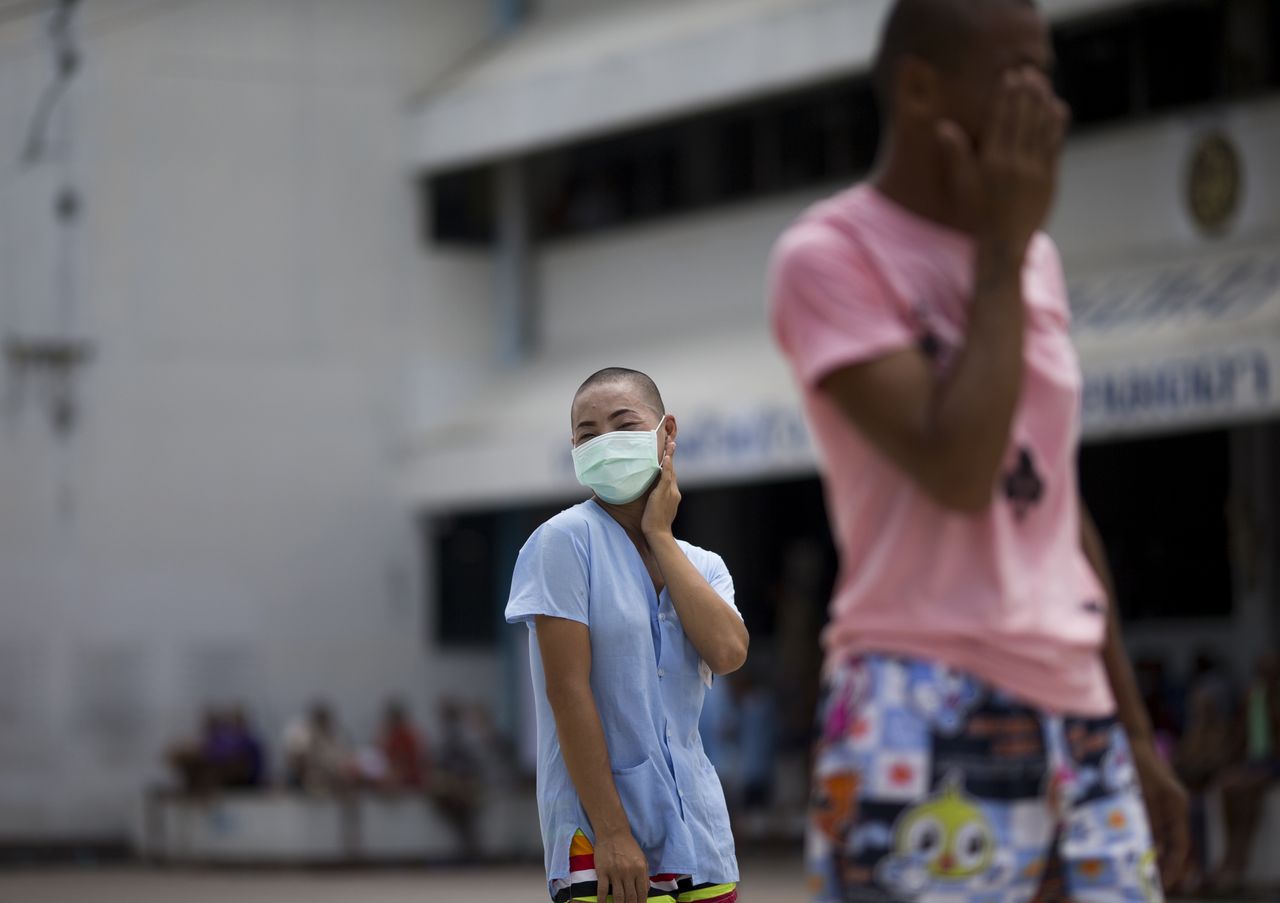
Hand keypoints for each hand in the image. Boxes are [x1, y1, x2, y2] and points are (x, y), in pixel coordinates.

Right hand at [593, 829, 648, 902]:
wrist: (612, 833)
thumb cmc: (629, 846)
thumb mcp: (642, 858)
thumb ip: (645, 875)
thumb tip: (645, 892)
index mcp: (640, 869)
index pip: (642, 893)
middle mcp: (628, 872)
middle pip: (630, 897)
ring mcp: (615, 873)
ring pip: (618, 896)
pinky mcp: (602, 872)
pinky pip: (602, 890)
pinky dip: (602, 900)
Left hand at [641, 432, 679, 538]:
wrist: (658, 533)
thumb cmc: (655, 524)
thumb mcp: (657, 509)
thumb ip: (657, 499)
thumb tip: (652, 495)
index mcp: (673, 494)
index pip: (671, 475)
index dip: (670, 463)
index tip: (669, 452)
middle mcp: (674, 491)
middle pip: (673, 469)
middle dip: (672, 454)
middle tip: (672, 440)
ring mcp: (670, 492)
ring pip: (671, 470)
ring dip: (671, 455)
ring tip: (670, 442)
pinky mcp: (663, 493)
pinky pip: (666, 477)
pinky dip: (667, 466)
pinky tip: (666, 457)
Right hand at [936, 67, 1068, 254]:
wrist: (1003, 242)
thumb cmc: (978, 213)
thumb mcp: (961, 185)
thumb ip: (955, 154)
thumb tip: (943, 126)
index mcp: (991, 161)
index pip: (1001, 118)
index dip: (1007, 94)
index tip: (1010, 75)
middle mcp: (1014, 162)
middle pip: (1023, 117)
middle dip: (1026, 91)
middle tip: (1028, 71)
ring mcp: (1035, 169)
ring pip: (1041, 126)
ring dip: (1042, 101)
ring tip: (1041, 82)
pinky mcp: (1049, 177)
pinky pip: (1054, 144)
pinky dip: (1056, 124)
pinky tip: (1057, 107)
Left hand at [1131, 736, 1189, 889]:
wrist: (1128, 735)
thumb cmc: (1131, 759)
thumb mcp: (1137, 790)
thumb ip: (1145, 818)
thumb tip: (1147, 848)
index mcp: (1175, 803)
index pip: (1179, 844)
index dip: (1173, 866)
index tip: (1164, 883)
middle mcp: (1174, 804)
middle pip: (1170, 842)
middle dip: (1158, 862)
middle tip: (1145, 880)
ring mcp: (1165, 801)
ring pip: (1158, 834)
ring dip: (1147, 849)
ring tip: (1134, 867)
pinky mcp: (1153, 798)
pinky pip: (1150, 823)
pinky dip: (1141, 835)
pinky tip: (1127, 844)